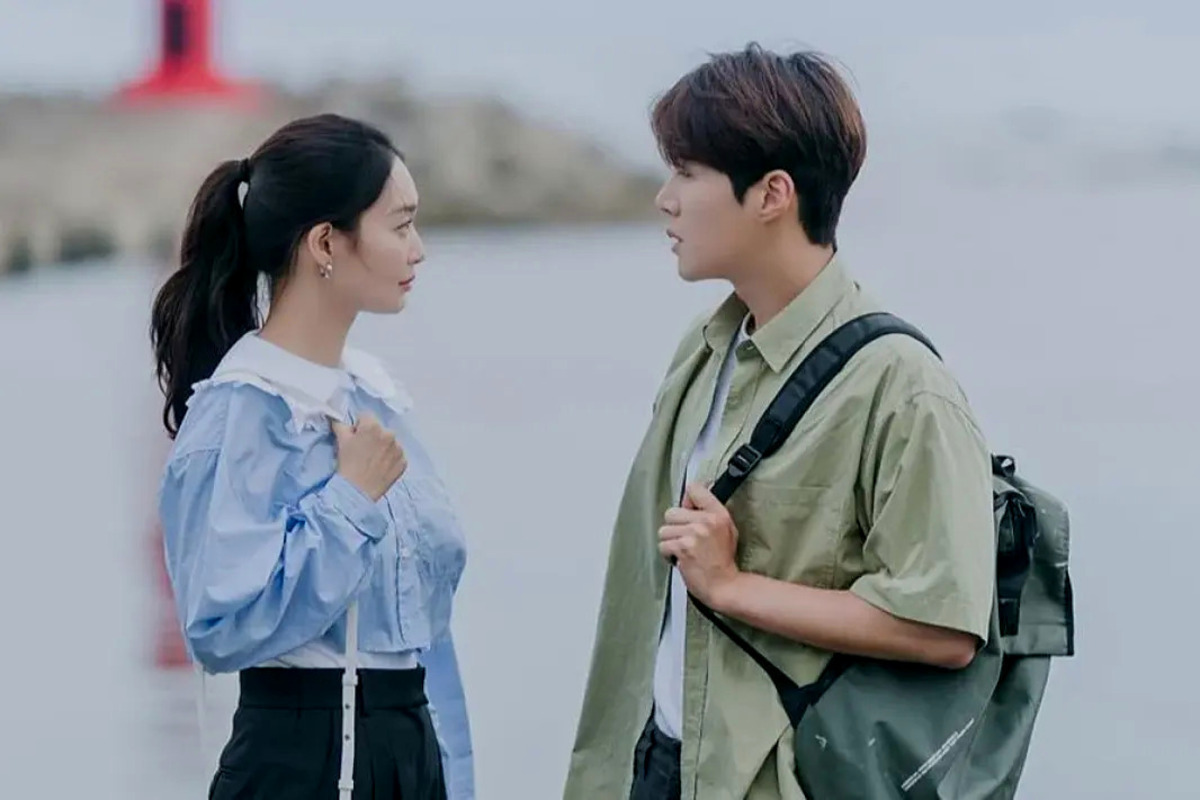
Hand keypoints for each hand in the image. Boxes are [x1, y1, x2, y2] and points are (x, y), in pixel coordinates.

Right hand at [332, 413, 406, 500]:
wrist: (357, 491)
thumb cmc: (348, 465)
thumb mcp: (341, 441)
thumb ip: (341, 425)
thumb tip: (338, 418)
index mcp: (373, 426)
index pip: (366, 417)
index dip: (359, 427)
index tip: (356, 438)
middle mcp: (389, 434)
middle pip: (380, 429)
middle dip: (372, 436)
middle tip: (363, 450)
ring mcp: (398, 449)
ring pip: (390, 442)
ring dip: (383, 447)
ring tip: (372, 460)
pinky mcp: (403, 462)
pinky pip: (396, 456)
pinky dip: (390, 459)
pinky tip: (380, 467)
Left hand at [658, 483, 740, 607]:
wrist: (724, 585)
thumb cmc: (723, 561)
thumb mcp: (726, 530)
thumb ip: (709, 512)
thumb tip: (689, 500)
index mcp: (718, 514)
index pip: (694, 489)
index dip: (686, 500)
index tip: (688, 508)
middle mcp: (706, 521)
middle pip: (671, 512)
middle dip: (674, 527)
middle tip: (685, 538)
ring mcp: (693, 534)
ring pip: (664, 530)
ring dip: (670, 542)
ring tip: (683, 550)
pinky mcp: (682, 548)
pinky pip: (663, 545)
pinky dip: (668, 554)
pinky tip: (680, 559)